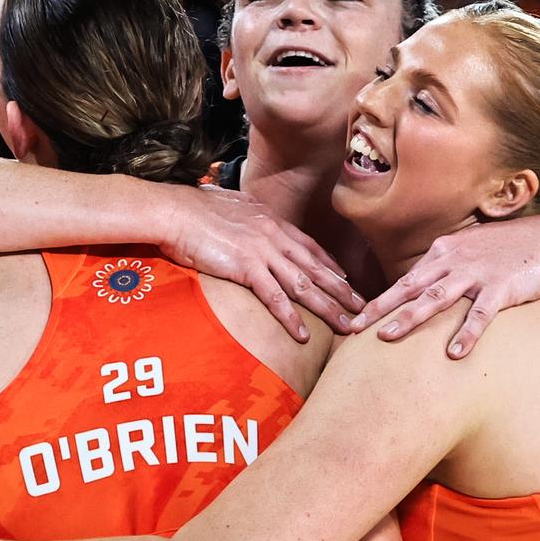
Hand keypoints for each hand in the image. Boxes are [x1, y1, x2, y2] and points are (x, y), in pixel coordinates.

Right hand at [159, 185, 364, 338]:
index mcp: (272, 222)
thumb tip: (248, 217)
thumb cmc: (195, 209)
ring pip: (304, 284)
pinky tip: (303, 334)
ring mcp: (262, 252)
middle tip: (364, 308)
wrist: (175, 211)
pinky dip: (291, 317)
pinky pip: (274, 297)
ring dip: (328, 308)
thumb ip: (248, 215)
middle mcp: (274, 236)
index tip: (347, 281)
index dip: (332, 266)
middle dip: (342, 291)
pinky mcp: (246, 268)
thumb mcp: (232, 206)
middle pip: (316, 268)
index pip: (311, 247)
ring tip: (347, 326)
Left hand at [350, 216, 539, 354]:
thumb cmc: (504, 250)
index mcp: (442, 252)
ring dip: (410, 318)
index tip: (356, 320)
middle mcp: (453, 261)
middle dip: (380, 309)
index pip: (404, 280)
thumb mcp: (466, 251)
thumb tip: (416, 289)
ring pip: (436, 298)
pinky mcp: (500, 287)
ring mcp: (476, 273)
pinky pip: (480, 314)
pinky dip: (467, 333)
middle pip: (409, 288)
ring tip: (388, 338)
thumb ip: (441, 268)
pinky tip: (454, 354)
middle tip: (355, 329)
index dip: (379, 301)